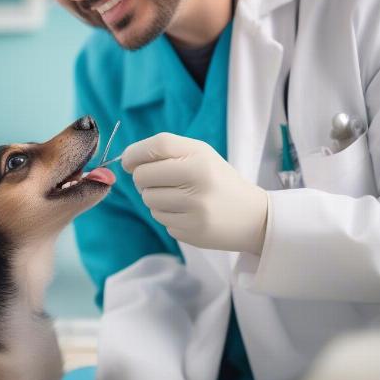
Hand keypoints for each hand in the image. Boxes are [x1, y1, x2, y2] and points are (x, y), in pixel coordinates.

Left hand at [122, 133, 267, 254]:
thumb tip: (127, 162)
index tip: (128, 161)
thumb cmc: (217, 179)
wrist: (252, 216)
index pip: (156, 147)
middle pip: (143, 176)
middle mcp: (197, 181)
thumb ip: (166, 150)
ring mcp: (195, 210)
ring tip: (178, 196)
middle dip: (143, 178)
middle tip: (159, 180)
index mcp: (200, 157)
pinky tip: (186, 212)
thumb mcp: (201, 154)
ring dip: (154, 197)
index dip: (134, 153)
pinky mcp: (191, 232)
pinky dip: (166, 214)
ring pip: (148, 200)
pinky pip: (160, 219)